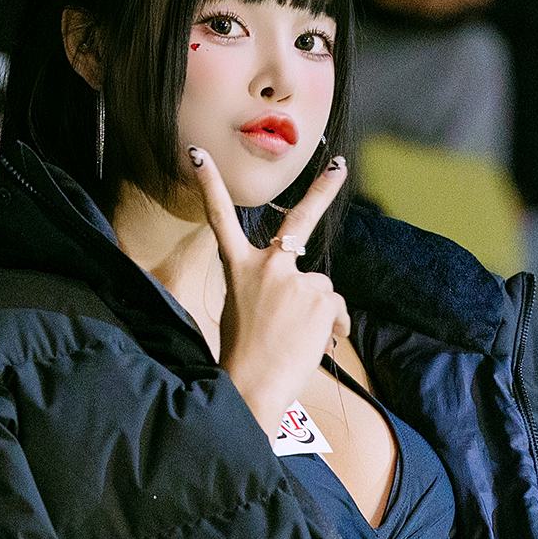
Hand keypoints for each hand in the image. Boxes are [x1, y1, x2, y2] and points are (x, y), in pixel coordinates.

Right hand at [189, 146, 350, 438]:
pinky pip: (336, 307)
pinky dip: (332, 325)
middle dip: (322, 189)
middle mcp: (267, 265)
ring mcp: (295, 278)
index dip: (209, 185)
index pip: (219, 218)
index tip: (198, 154)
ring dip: (318, 311)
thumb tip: (317, 296)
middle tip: (340, 166)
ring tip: (296, 339)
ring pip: (320, 288)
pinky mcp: (319, 294)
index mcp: (238, 267)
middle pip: (299, 221)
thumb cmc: (244, 356)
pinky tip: (314, 342)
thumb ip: (275, 289)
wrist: (252, 384)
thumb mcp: (246, 310)